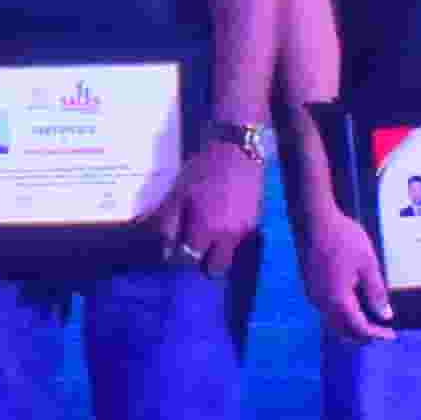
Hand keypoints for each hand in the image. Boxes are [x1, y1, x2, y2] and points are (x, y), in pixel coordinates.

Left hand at [162, 137, 267, 267]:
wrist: (237, 150)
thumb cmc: (202, 170)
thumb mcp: (178, 193)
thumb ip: (169, 223)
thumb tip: (165, 249)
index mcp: (206, 229)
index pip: (190, 259)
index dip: (180, 258)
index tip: (175, 252)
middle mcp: (228, 236)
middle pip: (216, 268)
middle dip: (203, 263)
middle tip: (194, 249)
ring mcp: (245, 231)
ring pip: (230, 256)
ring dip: (218, 252)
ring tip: (208, 237)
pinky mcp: (255, 222)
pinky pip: (239, 242)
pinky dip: (229, 239)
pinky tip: (222, 224)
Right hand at [297, 208, 396, 344]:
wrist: (314, 220)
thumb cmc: (344, 238)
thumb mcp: (368, 263)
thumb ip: (376, 292)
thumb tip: (385, 315)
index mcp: (339, 299)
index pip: (359, 328)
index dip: (376, 335)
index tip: (391, 334)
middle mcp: (322, 302)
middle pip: (343, 331)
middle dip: (362, 335)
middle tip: (381, 332)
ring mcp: (313, 295)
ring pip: (332, 321)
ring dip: (350, 326)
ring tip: (368, 320)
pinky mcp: (309, 286)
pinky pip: (325, 309)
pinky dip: (340, 314)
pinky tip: (351, 304)